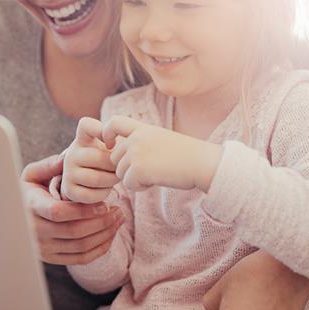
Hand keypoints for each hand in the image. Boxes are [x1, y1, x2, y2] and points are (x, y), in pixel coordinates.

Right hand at [21, 153, 123, 264]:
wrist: (14, 219)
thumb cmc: (27, 192)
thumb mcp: (32, 174)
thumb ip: (50, 165)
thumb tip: (67, 158)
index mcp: (31, 207)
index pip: (58, 212)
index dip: (83, 211)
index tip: (103, 204)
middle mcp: (36, 231)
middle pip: (74, 231)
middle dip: (102, 222)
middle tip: (118, 210)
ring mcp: (44, 248)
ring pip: (81, 246)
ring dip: (105, 234)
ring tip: (118, 218)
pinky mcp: (53, 258)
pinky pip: (81, 258)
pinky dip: (100, 248)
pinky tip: (111, 234)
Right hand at [61, 117, 119, 202]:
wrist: (84, 181)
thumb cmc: (102, 160)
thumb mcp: (107, 147)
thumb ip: (117, 139)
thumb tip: (128, 144)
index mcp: (82, 139)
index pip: (86, 125)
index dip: (101, 130)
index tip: (112, 144)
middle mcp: (71, 154)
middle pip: (99, 157)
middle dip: (115, 166)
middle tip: (120, 169)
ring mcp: (68, 172)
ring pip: (96, 178)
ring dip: (111, 181)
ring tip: (114, 178)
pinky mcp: (68, 189)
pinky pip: (92, 194)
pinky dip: (104, 194)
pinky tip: (105, 189)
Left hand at [103, 115, 221, 191]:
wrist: (202, 163)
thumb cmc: (186, 155)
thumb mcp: (161, 139)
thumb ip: (141, 142)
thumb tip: (121, 154)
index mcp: (142, 128)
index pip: (113, 121)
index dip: (106, 132)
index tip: (110, 144)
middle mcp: (136, 138)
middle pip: (114, 157)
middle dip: (126, 168)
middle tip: (148, 171)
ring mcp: (136, 153)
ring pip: (120, 172)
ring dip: (134, 179)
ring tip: (155, 175)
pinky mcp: (138, 169)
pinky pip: (128, 184)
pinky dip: (139, 187)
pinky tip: (155, 182)